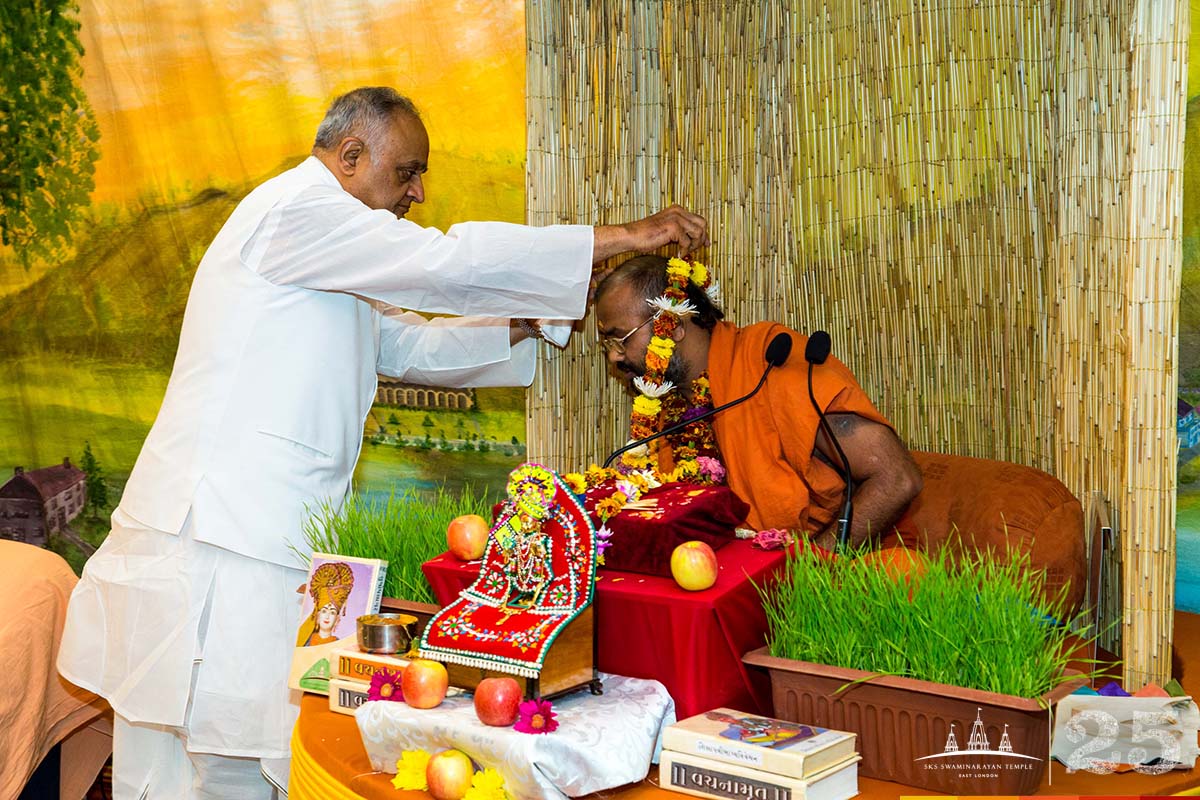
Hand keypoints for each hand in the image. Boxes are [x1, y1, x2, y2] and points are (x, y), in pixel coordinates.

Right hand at [592, 204, 709, 262]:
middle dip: (701, 239)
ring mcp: (676, 218)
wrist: (631, 236)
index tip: (705, 244)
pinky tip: (677, 254)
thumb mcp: (667, 231)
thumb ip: (681, 233)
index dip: (704, 234)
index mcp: (677, 210)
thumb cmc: (646, 236)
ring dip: (693, 246)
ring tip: (683, 252)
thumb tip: (695, 241)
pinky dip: (684, 251)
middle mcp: (678, 211)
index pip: (699, 220)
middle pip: (702, 224)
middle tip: (693, 250)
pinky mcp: (673, 227)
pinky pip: (687, 242)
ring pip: (698, 233)